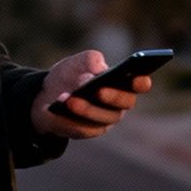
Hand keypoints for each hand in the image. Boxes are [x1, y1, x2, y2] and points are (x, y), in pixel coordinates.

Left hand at [31, 50, 153, 138]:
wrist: (48, 92)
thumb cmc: (72, 74)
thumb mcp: (80, 61)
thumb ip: (92, 60)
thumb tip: (98, 71)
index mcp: (123, 83)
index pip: (140, 84)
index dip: (141, 82)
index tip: (138, 78)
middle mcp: (119, 104)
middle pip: (125, 103)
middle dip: (112, 96)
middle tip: (99, 90)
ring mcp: (105, 120)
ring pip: (103, 118)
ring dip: (87, 108)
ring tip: (71, 99)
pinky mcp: (88, 131)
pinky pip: (84, 128)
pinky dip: (72, 118)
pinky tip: (62, 105)